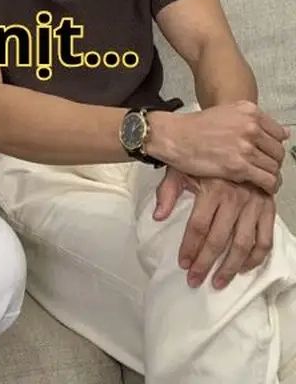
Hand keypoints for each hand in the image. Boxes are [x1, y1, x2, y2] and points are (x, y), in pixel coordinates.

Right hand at [149, 100, 288, 193]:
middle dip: (271, 161)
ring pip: (274, 167)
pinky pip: (267, 180)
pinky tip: (260, 187)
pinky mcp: (239, 166)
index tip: (263, 153)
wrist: (173, 136)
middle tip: (259, 167)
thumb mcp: (227, 114)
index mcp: (248, 111)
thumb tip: (286, 133)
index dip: (271, 146)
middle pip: (278, 151)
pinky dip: (268, 186)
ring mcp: (245, 146)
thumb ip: (254, 122)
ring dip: (268, 175)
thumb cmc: (194, 127)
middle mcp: (250, 126)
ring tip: (257, 178)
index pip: (278, 134)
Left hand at [154, 168, 276, 289]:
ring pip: (243, 245)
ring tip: (218, 282)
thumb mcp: (180, 169)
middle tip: (196, 279)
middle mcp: (236, 198)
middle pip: (218, 240)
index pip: (199, 227)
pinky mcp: (268, 208)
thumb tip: (157, 216)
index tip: (183, 263)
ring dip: (230, 268)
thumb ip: (167, 192)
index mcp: (214, 189)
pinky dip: (256, 258)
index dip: (190, 248)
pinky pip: (265, 239)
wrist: (231, 143)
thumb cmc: (201, 159)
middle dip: (205, 263)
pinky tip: (243, 268)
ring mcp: (254, 204)